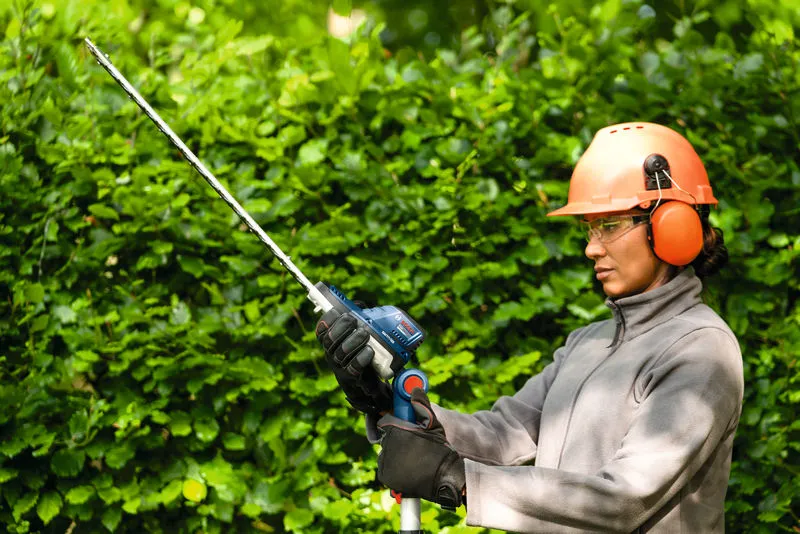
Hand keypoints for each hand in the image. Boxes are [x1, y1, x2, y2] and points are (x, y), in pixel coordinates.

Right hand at [316, 308, 391, 415]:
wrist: (369, 374)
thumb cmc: (361, 345)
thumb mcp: (358, 328)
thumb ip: (358, 314)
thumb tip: (359, 306)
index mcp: (330, 339)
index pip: (321, 329)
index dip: (327, 320)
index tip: (338, 312)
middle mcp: (330, 352)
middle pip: (329, 340)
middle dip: (341, 328)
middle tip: (353, 320)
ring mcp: (339, 365)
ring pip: (340, 353)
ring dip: (353, 341)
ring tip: (365, 334)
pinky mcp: (351, 377)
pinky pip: (353, 368)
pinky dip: (361, 358)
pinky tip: (370, 350)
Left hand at [377, 388, 465, 509]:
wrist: (445, 479)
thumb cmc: (440, 450)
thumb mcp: (433, 425)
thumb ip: (422, 406)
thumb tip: (415, 389)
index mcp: (396, 431)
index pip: (386, 422)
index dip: (396, 423)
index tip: (405, 427)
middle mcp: (387, 447)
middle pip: (387, 437)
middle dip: (397, 438)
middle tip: (414, 444)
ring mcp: (385, 463)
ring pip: (386, 451)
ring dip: (395, 452)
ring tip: (414, 457)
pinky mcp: (385, 477)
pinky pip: (385, 466)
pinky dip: (393, 466)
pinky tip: (408, 466)